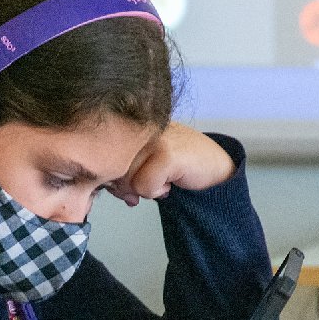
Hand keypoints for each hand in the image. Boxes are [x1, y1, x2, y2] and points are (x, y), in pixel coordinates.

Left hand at [107, 122, 234, 206]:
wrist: (215, 168)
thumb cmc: (178, 167)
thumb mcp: (141, 166)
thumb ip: (119, 173)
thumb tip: (105, 187)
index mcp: (130, 127)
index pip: (103, 160)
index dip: (114, 180)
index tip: (129, 185)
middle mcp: (139, 128)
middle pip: (113, 172)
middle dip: (129, 187)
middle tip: (153, 183)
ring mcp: (154, 138)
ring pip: (127, 180)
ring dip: (146, 189)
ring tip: (165, 178)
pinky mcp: (166, 152)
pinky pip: (144, 187)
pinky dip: (157, 192)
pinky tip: (172, 180)